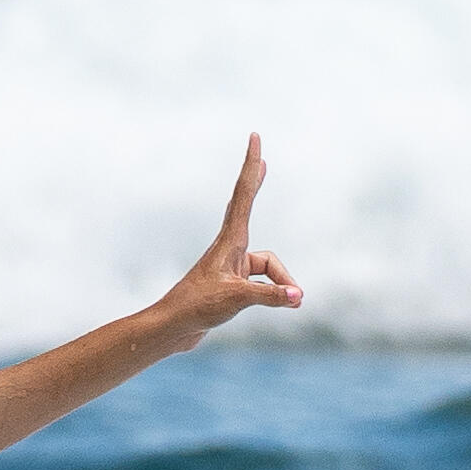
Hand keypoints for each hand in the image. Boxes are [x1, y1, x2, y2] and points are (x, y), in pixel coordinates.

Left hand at [151, 136, 302, 345]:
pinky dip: (274, 293)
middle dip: (255, 187)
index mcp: (229, 242)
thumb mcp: (237, 299)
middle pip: (247, 209)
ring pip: (267, 266)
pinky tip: (283, 304)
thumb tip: (299, 296)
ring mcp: (229, 267)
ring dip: (282, 282)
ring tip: (294, 301)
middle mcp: (229, 249)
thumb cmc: (196, 309)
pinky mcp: (230, 285)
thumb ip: (271, 296)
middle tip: (262, 161)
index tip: (255, 139)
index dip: (251, 167)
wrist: (171, 329)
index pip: (243, 195)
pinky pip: (262, 283)